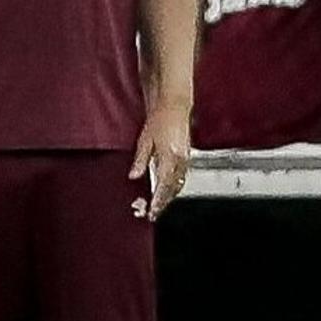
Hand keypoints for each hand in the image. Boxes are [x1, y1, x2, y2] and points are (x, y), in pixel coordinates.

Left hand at [129, 102, 189, 219]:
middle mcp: (181, 160)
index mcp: (170, 156)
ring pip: (179, 184)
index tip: (152, 212)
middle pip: (173, 188)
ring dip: (169, 196)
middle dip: (163, 202)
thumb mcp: (145, 140)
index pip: (164, 185)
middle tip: (153, 213)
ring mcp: (186, 159)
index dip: (158, 201)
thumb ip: (140, 160)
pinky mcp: (187, 157)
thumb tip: (134, 176)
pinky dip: (174, 187)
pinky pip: (182, 177)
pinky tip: (167, 191)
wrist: (174, 107)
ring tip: (159, 205)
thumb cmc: (159, 120)